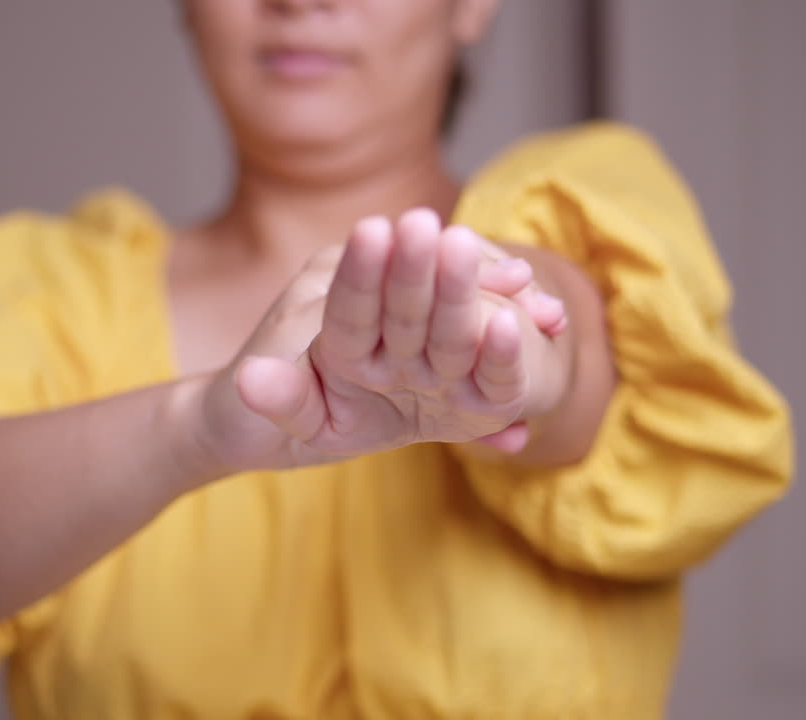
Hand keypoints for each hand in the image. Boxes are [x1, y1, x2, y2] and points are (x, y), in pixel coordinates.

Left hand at [202, 209, 569, 471]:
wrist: (263, 421)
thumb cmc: (255, 408)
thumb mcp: (267, 408)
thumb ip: (276, 394)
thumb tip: (255, 382)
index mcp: (328, 300)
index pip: (358, 288)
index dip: (390, 271)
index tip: (419, 244)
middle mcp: (370, 301)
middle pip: (418, 289)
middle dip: (461, 277)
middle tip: (510, 275)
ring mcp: (405, 325)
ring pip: (457, 306)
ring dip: (502, 306)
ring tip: (549, 316)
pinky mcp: (429, 349)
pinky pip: (474, 335)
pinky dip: (507, 337)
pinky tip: (548, 328)